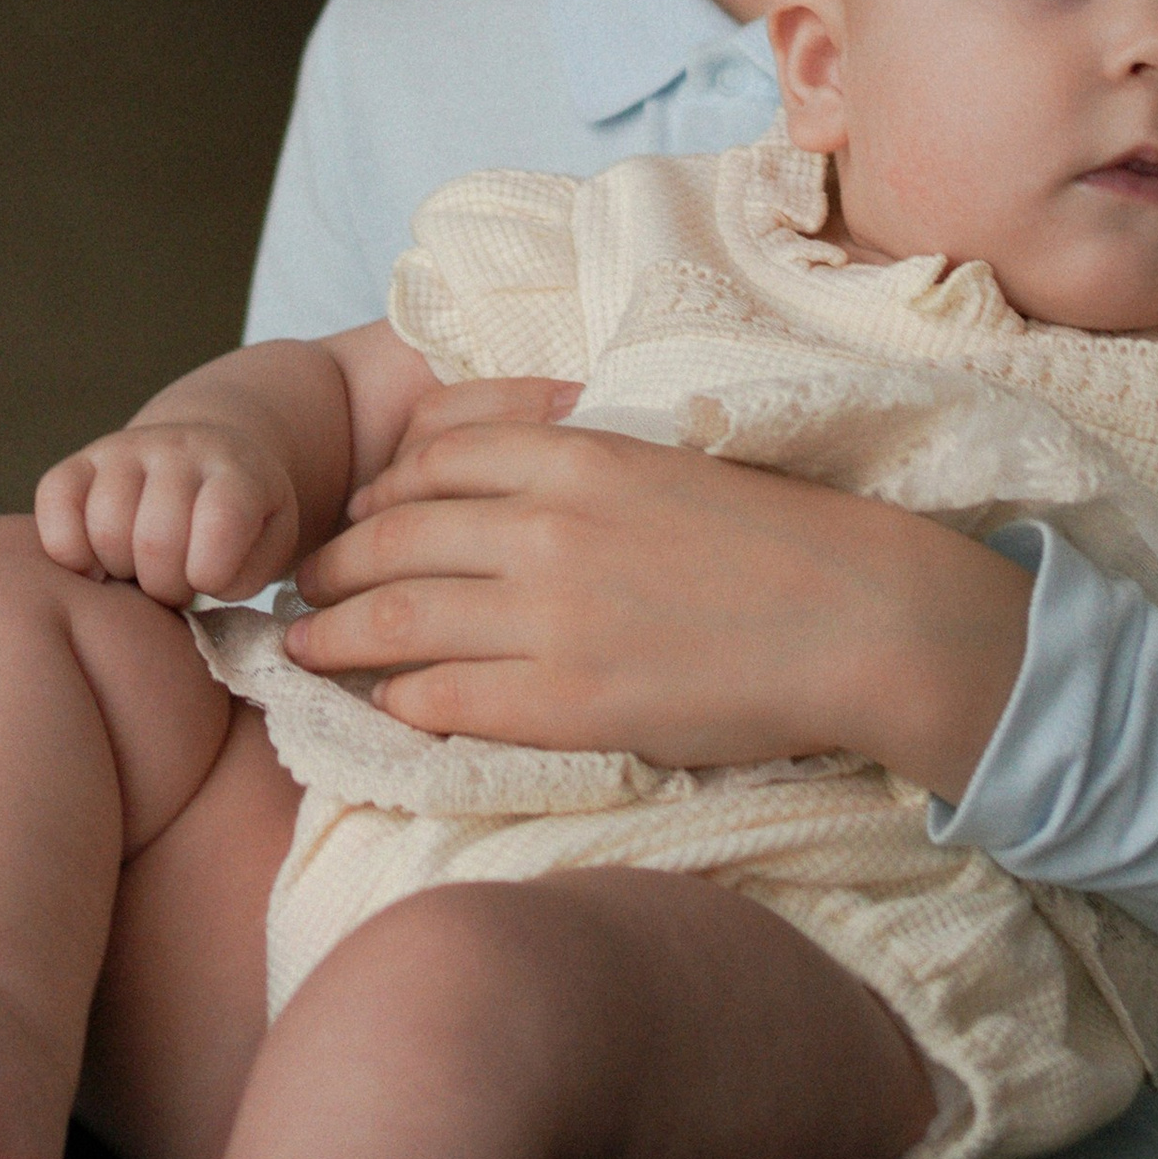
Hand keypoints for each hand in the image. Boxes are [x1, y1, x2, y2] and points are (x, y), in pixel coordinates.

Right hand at [35, 420, 300, 607]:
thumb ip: (246, 573)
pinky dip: (67, 549)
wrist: (206, 457)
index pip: (222, 522)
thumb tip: (199, 583)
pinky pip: (54, 500)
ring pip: (105, 528)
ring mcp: (124, 450)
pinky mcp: (79, 462)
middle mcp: (178, 449)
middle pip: (156, 540)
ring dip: (121, 572)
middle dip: (164, 586)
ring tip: (141, 571)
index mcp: (236, 470)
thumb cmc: (239, 521)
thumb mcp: (271, 545)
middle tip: (175, 584)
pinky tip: (94, 564)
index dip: (212, 573)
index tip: (211, 580)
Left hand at [286, 398, 1030, 793]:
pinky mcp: (564, 701)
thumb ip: (582, 460)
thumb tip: (515, 466)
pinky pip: (445, 698)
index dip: (378, 488)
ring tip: (302, 647)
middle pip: (394, 534)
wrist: (856, 616)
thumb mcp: (668, 459)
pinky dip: (398, 698)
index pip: (434, 457)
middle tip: (304, 584)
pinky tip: (380, 704)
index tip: (356, 511)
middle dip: (333, 563)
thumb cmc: (779, 537)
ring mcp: (548, 616)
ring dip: (334, 633)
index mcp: (576, 453)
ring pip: (397, 616)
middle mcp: (544, 526)